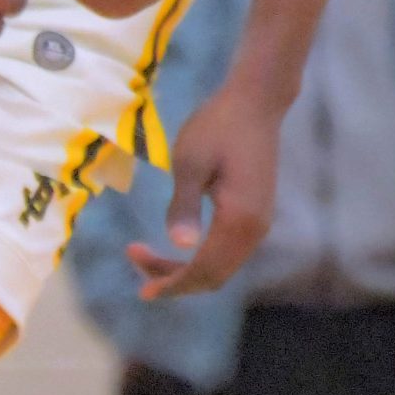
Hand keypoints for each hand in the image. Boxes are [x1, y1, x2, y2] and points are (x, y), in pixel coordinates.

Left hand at [124, 82, 280, 297]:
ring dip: (185, 269)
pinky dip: (199, 258)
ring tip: (146, 255)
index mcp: (239, 219)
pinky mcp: (255, 216)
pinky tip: (175, 247)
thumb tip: (181, 246)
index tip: (141, 291)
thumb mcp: (189, 161)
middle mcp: (255, 230)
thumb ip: (183, 205)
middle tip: (135, 259)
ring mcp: (258, 224)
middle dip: (173, 280)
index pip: (203, 270)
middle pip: (213, 277)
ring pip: (221, 268)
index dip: (171, 284)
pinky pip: (227, 253)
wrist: (255, 103)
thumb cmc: (218, 126)